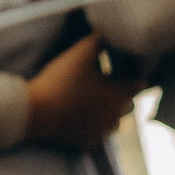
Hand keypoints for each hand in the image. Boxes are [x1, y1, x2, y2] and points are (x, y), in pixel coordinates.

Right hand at [24, 33, 141, 149]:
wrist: (36, 110)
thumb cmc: (61, 80)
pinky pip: (99, 133)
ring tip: (95, 99)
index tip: (128, 69)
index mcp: (118, 96)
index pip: (139, 85)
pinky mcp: (88, 142)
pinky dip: (95, 125)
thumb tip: (109, 33)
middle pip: (128, 104)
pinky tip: (83, 115)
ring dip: (110, 111)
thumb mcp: (80, 53)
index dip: (135, 75)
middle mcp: (115, 117)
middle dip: (122, 93)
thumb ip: (99, 40)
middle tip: (108, 81)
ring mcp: (102, 132)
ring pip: (115, 121)